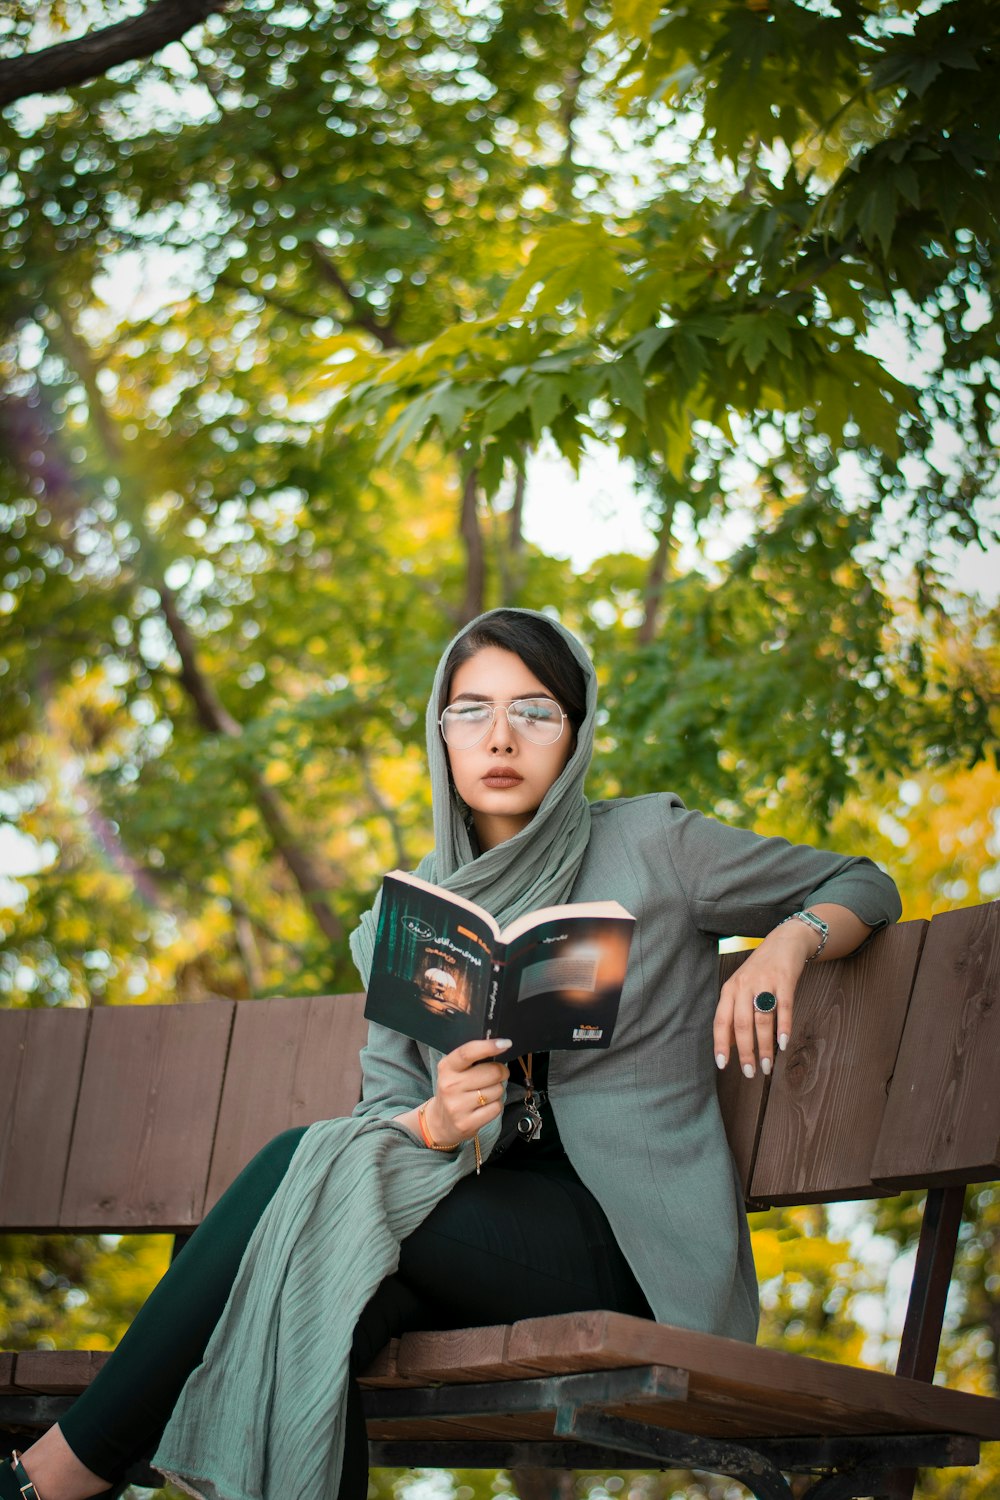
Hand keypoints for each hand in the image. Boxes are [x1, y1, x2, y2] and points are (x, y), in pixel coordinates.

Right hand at [423, 1037, 509, 1144]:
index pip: (468, 1052)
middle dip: (501, 1072)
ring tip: (486, 1094)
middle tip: (497, 1074)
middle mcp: (450, 1086)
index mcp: (447, 1067)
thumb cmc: (454, 1090)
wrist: (440, 1122)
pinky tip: (485, 1107)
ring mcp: (457, 1106)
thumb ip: (473, 1059)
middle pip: (492, 1072)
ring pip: (497, 1090)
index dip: (489, 1046)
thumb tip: (500, 1046)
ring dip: (498, 1091)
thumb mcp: (455, 1071)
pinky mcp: (467, 1123)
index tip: (505, 1043)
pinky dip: (496, 1106)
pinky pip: (496, 1108)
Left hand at [713, 920, 816, 1077]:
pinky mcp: (784, 980)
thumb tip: (730, 1046)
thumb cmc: (760, 971)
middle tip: (750, 1073)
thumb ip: (735, 1013)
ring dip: (765, 1047)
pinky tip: (783, 1044)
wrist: (783, 942)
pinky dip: (783, 1027)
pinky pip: (783, 1007)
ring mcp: (764, 982)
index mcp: (729, 989)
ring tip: (768, 1066)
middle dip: (745, 1052)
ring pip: (762, 1020)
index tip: (723, 1065)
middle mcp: (743, 985)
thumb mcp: (741, 988)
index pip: (721, 1020)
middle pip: (741, 1024)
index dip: (721, 1044)